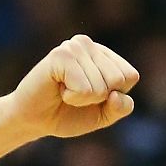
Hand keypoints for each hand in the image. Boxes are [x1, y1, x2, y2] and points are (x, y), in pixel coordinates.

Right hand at [4, 34, 139, 139]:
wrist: (35, 120)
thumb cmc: (68, 114)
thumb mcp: (103, 116)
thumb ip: (120, 108)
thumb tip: (117, 96)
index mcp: (103, 54)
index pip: (130, 76)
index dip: (114, 96)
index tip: (91, 96)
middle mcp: (89, 45)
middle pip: (118, 80)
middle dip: (98, 98)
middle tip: (76, 94)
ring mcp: (74, 47)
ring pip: (101, 87)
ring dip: (83, 100)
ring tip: (65, 91)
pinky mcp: (60, 55)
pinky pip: (84, 88)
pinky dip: (73, 98)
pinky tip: (59, 89)